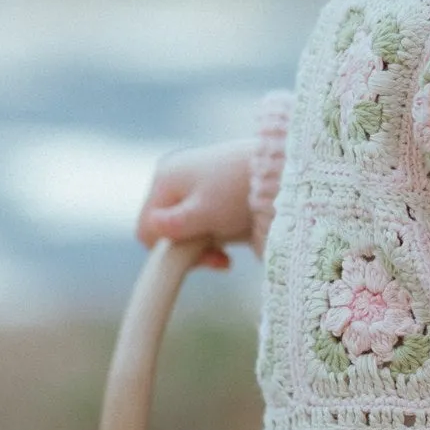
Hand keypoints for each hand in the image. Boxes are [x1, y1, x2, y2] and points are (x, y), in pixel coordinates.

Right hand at [135, 140, 253, 269]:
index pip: (147, 229)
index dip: (167, 251)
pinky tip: (235, 235)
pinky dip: (216, 233)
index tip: (201, 259)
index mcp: (165, 178)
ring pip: (186, 228)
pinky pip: (204, 220)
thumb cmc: (240, 190)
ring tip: (229, 247)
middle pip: (167, 229)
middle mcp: (175, 177)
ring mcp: (195, 183)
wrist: (282, 170)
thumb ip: (174, 227)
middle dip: (190, 248)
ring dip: (205, 243)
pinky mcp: (215, 191)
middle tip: (219, 258)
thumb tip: (148, 232)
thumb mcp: (203, 213)